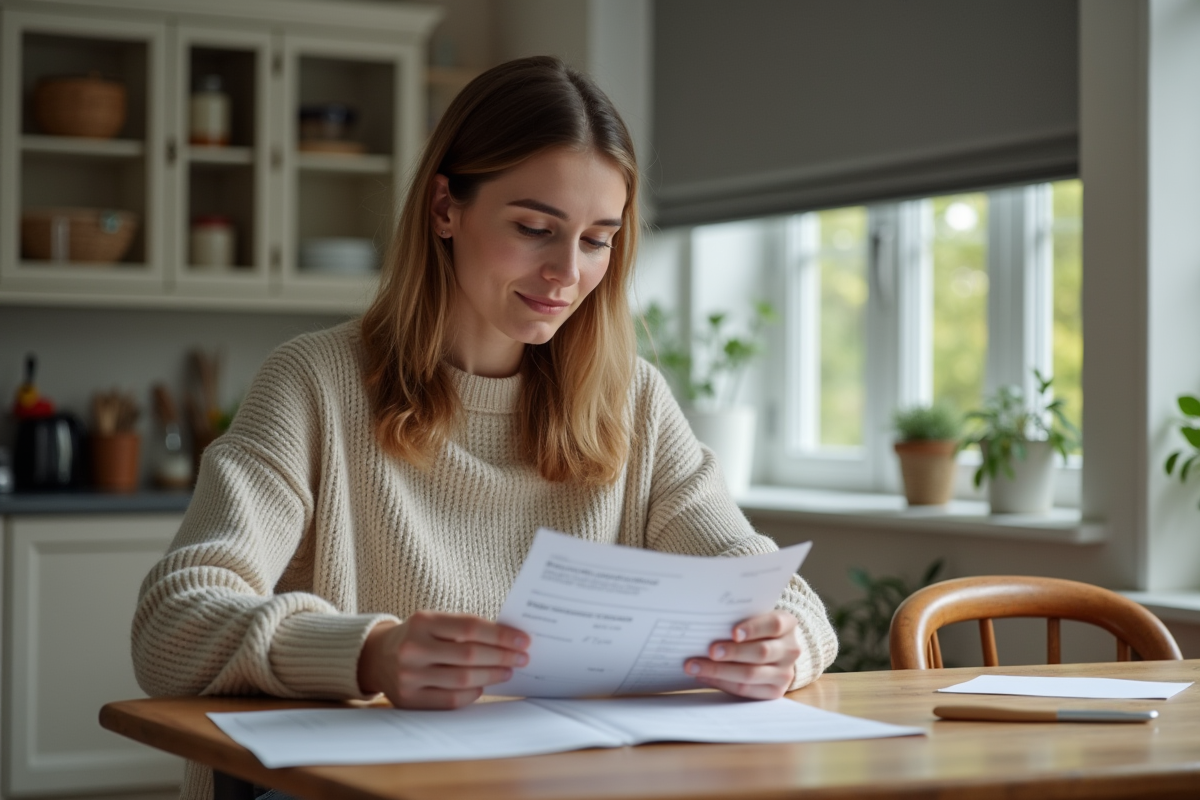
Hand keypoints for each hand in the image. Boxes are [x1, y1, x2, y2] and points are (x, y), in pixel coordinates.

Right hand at [357, 611, 529, 708]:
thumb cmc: (419, 637)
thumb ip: (466, 628)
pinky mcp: (409, 699)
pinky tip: (483, 686)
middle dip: (502, 657)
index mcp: (422, 621)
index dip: (501, 635)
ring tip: (507, 671)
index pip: (471, 627)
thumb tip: (510, 640)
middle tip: (522, 658)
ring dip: (492, 676)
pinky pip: (450, 700)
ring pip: (463, 679)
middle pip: (470, 655)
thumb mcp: (435, 622)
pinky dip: (473, 693)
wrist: (377, 657)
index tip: (523, 640)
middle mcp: (413, 648)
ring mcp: (408, 676)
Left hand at [684, 611, 800, 699]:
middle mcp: (790, 649)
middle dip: (732, 652)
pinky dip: (722, 683)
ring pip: (751, 674)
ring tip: (696, 667)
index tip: (733, 633)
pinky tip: (704, 677)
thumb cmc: (756, 630)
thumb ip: (738, 620)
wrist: (775, 652)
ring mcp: (785, 673)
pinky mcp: (775, 691)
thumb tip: (705, 625)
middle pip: (761, 652)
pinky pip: (746, 689)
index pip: (774, 624)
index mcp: (788, 624)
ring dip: (719, 671)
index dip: (753, 628)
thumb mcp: (754, 619)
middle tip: (710, 651)